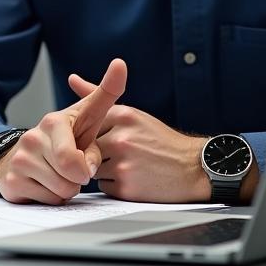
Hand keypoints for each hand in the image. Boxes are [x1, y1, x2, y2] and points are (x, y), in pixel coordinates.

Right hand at [0, 59, 126, 204]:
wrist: (21, 156)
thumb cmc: (64, 138)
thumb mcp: (87, 116)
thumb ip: (106, 93)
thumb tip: (120, 65)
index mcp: (54, 121)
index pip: (72, 151)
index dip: (86, 158)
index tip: (89, 147)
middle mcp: (33, 137)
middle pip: (73, 173)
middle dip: (80, 175)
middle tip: (75, 167)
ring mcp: (21, 159)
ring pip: (62, 189)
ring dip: (68, 188)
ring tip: (60, 174)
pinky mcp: (12, 181)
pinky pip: (49, 200)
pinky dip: (52, 197)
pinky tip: (45, 183)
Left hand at [90, 101, 209, 201]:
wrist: (193, 167)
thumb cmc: (159, 140)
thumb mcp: (131, 113)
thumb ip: (98, 97)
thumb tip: (72, 79)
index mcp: (122, 115)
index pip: (87, 126)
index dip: (95, 134)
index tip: (110, 137)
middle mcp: (121, 137)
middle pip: (87, 148)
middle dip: (97, 153)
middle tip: (123, 154)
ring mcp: (123, 163)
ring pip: (92, 168)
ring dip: (105, 170)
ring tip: (130, 165)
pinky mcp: (126, 187)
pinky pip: (104, 186)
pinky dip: (115, 185)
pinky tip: (134, 178)